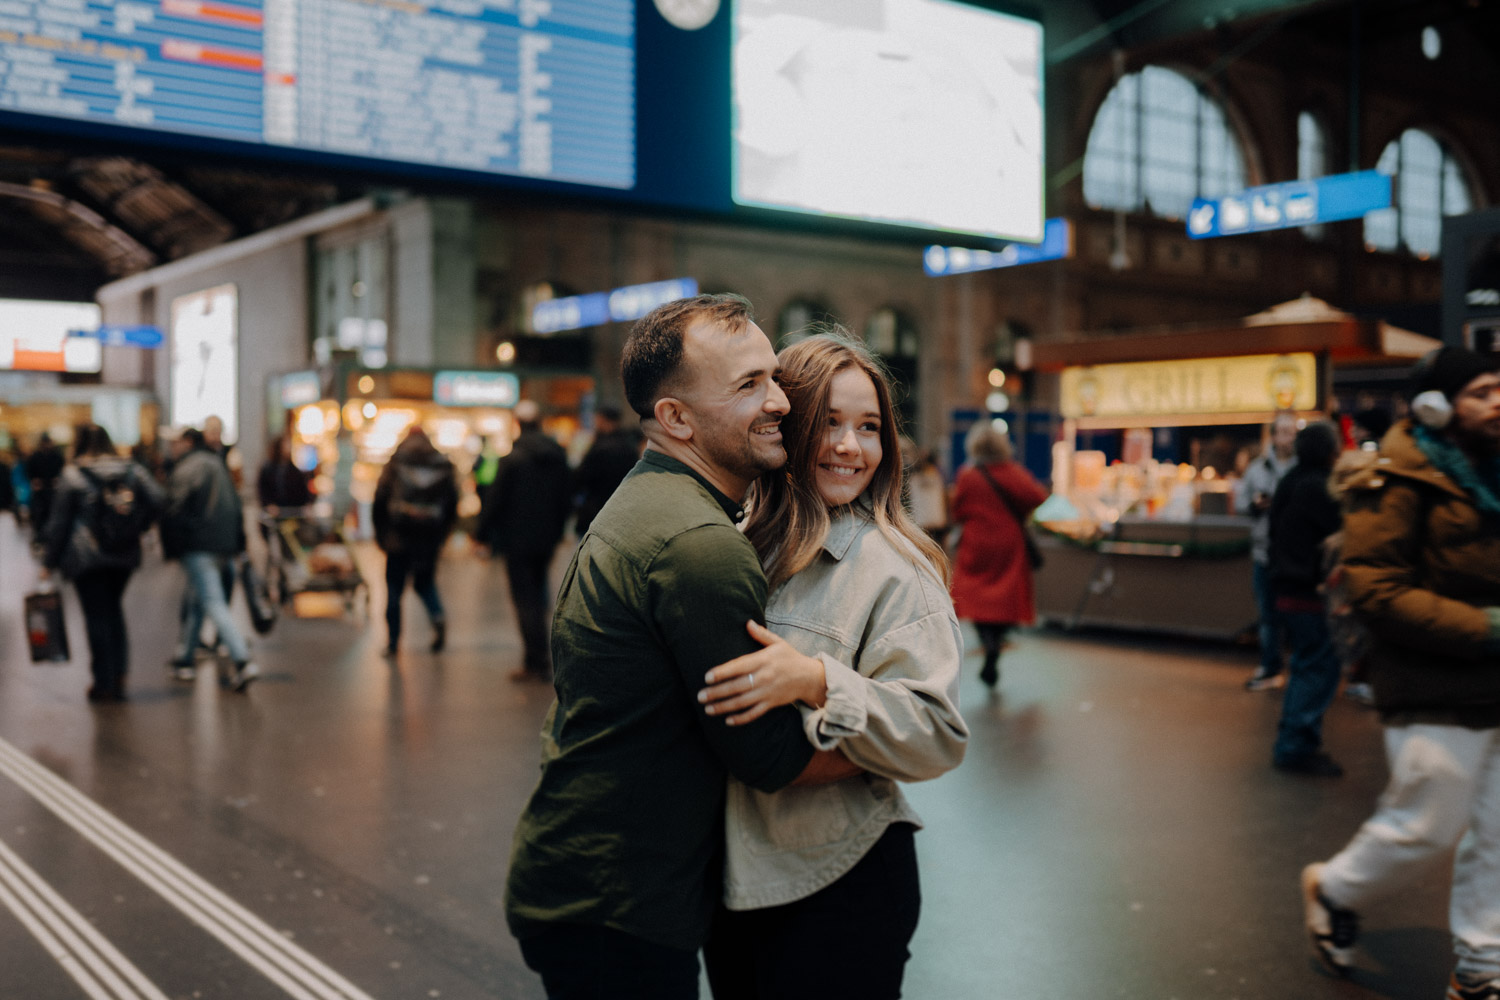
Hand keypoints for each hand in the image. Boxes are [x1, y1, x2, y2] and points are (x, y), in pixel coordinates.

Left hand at [699, 621, 826, 725]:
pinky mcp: (771, 704)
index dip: (723, 672)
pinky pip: (754, 713)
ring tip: (708, 709)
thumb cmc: (791, 658)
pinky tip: (728, 721)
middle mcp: (764, 677)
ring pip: (742, 702)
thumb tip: (747, 622)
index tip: (708, 677)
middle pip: (737, 687)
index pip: (739, 666)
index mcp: (763, 660)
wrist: (810, 678)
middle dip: (717, 692)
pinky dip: (741, 718)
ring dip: (724, 707)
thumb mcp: (778, 643)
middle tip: (700, 696)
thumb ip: (761, 634)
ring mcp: (767, 692)